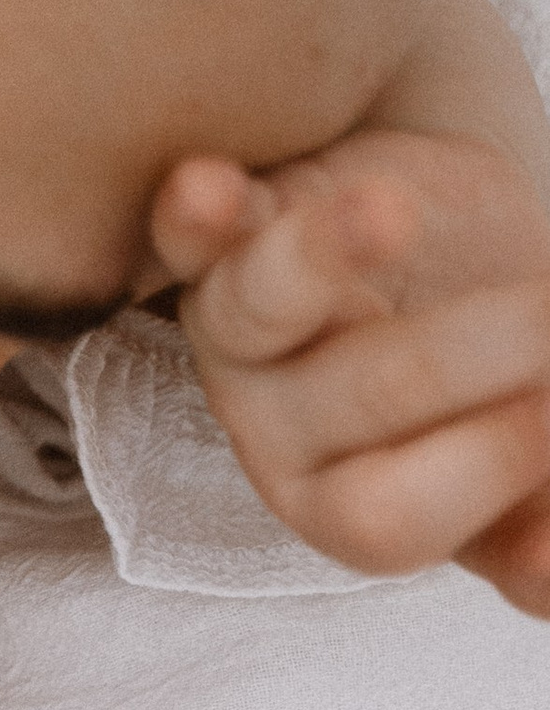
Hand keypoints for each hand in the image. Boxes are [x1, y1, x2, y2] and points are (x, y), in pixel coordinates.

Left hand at [151, 128, 549, 615]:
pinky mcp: (227, 235)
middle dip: (471, 347)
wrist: (447, 258)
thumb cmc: (492, 384)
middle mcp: (281, 431)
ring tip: (392, 213)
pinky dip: (197, 212)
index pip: (390, 520)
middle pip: (364, 395)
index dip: (486, 467)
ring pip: (261, 302)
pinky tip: (200, 190)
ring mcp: (242, 336)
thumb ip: (532, 517)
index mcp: (349, 505)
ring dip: (326, 252)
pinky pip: (194, 230)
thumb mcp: (521, 465)